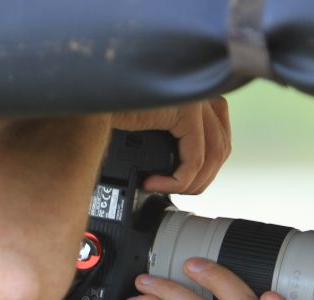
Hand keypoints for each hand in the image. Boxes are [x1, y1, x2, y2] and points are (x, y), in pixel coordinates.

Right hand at [112, 98, 230, 194]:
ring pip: (213, 157)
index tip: (179, 182)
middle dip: (200, 178)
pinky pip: (194, 159)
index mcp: (196, 94)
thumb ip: (169, 139)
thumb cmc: (110, 107)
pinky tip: (154, 183)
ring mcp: (196, 100)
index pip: (220, 138)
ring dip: (189, 184)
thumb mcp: (149, 126)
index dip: (205, 168)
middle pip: (221, 148)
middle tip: (172, 191)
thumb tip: (177, 170)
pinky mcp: (186, 111)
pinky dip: (178, 180)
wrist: (92, 96)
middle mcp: (201, 93)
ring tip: (163, 189)